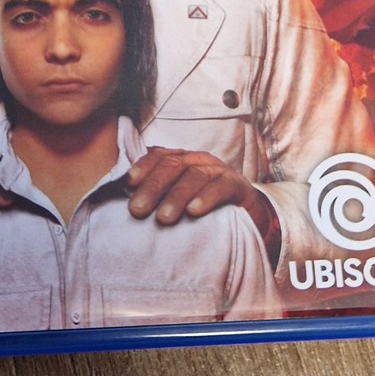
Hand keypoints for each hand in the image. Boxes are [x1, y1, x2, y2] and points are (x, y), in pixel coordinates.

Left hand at [125, 146, 277, 241]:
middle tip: (137, 210)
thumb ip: (158, 196)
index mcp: (181, 160)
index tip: (128, 184)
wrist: (246, 215)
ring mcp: (219, 170)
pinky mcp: (237, 185)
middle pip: (173, 166)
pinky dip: (206, 198)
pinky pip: (221, 187)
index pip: (159, 157)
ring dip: (176, 197)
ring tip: (163, 218)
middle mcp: (198, 160)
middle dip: (153, 187)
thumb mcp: (179, 199)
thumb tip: (128, 203)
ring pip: (195, 176)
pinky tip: (194, 211)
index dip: (143, 167)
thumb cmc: (204, 207)